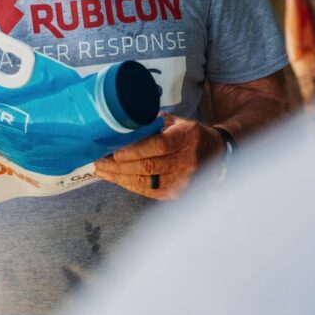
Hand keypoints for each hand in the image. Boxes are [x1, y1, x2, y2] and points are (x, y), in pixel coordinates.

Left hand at [94, 115, 223, 199]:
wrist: (215, 152)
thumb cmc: (188, 134)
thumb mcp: (175, 122)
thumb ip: (152, 124)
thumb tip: (122, 126)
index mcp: (186, 137)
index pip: (159, 145)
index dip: (135, 150)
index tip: (114, 152)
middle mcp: (187, 160)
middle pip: (149, 166)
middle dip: (120, 166)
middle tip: (99, 161)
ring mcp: (184, 179)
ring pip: (147, 181)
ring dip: (120, 178)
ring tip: (102, 171)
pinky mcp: (179, 193)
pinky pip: (150, 191)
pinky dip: (131, 185)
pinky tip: (117, 179)